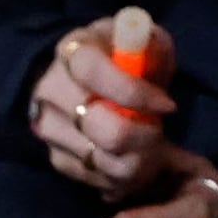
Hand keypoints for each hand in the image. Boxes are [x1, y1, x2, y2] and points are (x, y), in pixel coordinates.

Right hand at [32, 18, 173, 195]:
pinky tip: (138, 167)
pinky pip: (91, 177)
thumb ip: (157, 53)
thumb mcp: (144, 39)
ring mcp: (48, 127)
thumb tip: (160, 93)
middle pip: (99, 127)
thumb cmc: (122, 53)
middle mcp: (51, 90)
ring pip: (99, 158)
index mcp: (73, 50)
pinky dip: (121, 179)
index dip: (135, 93)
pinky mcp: (53, 156)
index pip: (95, 73)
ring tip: (157, 154)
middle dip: (142, 137)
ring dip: (137, 163)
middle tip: (161, 133)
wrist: (77, 75)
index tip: (169, 106)